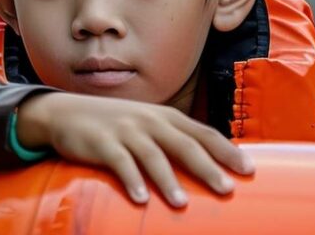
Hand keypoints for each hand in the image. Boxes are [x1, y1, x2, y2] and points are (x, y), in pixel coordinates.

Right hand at [16, 92, 253, 207]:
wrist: (65, 112)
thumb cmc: (113, 123)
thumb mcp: (146, 124)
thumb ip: (172, 138)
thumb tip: (207, 164)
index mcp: (165, 117)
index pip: (203, 133)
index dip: (227, 151)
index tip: (249, 170)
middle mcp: (149, 121)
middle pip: (184, 145)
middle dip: (207, 168)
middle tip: (226, 189)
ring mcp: (125, 131)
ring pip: (153, 156)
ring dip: (168, 180)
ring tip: (182, 203)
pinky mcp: (101, 143)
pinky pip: (120, 163)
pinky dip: (131, 181)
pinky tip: (140, 199)